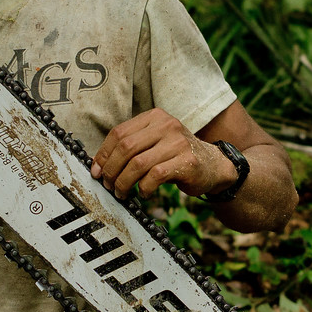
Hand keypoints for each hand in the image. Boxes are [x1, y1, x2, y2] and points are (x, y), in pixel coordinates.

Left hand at [91, 108, 232, 198]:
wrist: (214, 165)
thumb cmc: (178, 157)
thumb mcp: (155, 144)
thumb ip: (132, 148)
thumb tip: (99, 165)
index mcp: (155, 117)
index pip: (119, 132)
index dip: (103, 154)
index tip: (97, 171)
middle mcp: (167, 125)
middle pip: (126, 147)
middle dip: (112, 170)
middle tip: (109, 185)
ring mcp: (178, 142)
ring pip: (138, 163)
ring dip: (124, 182)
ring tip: (122, 193)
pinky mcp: (187, 162)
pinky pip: (155, 176)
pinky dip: (144, 188)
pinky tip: (144, 193)